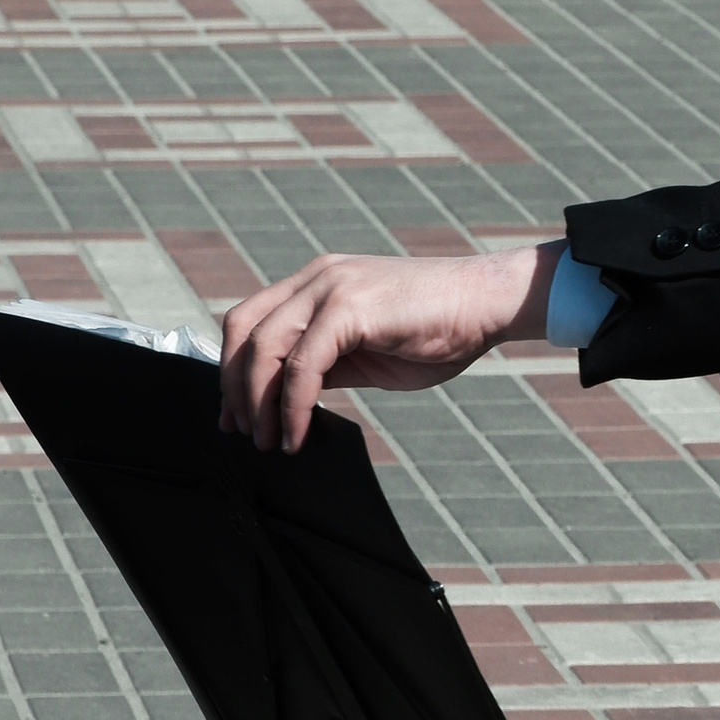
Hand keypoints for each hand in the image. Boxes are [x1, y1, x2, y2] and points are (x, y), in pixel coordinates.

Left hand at [221, 245, 560, 452]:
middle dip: (234, 388)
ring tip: (270, 441)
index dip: (231, 370)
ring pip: (263, 348)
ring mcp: (330, 288)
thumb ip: (325, 364)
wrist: (489, 304)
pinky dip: (292, 406)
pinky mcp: (350, 308)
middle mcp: (315, 278)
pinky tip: (297, 434)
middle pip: (242, 329)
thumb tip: (285, 398)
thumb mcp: (367, 350)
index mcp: (317, 282)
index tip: (236, 417)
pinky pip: (302, 366)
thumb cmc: (440, 330)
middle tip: (245, 433)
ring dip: (258, 403)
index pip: (249, 321)